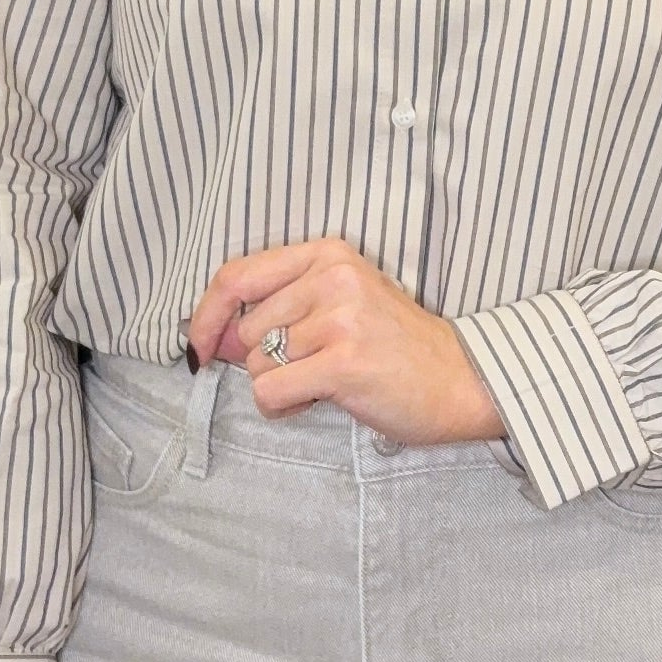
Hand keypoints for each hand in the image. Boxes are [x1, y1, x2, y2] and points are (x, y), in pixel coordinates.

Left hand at [185, 236, 507, 444]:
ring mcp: (339, 318)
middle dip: (263, 362)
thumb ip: (280, 309)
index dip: (206, 316)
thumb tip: (212, 339)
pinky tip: (320, 400)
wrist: (461, 380)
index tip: (199, 346)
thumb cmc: (396, 346)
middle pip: (246, 331)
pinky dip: (285, 407)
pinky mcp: (343, 362)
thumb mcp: (341, 303)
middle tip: (311, 368)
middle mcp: (332, 277)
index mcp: (327, 253)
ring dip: (281, 386)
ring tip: (325, 382)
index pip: (236, 276)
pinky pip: (271, 392)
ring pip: (257, 366)